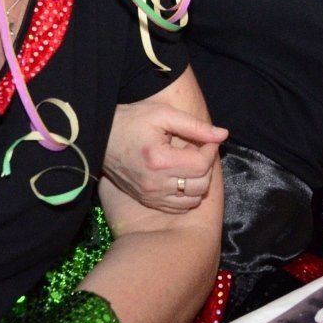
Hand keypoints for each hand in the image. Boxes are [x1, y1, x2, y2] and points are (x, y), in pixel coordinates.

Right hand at [102, 95, 227, 212]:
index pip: (202, 165)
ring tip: (189, 163)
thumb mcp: (163, 114)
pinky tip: (181, 176)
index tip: (207, 139)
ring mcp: (150, 196)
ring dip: (199, 182)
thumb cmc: (131, 120)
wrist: (100, 137)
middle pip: (201, 185)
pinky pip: (178, 207)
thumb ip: (195, 126)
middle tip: (197, 149)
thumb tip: (223, 135)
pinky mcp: (147, 200)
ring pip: (192, 200)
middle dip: (206, 166)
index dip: (211, 149)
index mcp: (160, 160)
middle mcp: (155, 183)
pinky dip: (187, 195)